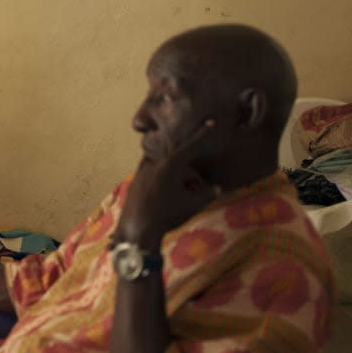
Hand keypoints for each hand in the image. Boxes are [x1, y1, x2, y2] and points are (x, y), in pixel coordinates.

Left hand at [119, 118, 223, 247]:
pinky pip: (151, 173)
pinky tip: (164, 190)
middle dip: (187, 159)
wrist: (136, 230)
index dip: (203, 134)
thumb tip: (217, 187)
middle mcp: (154, 163)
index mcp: (170, 165)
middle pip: (175, 155)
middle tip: (196, 169)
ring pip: (161, 164)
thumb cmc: (166, 216)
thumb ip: (207, 193)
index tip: (212, 122)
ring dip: (172, 170)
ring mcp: (141, 171)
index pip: (191, 146)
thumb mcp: (192, 205)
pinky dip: (160, 177)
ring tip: (181, 184)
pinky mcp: (134, 181)